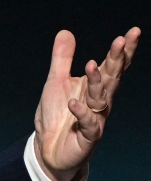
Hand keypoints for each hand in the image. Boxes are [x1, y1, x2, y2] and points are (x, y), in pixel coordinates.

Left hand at [34, 27, 139, 180]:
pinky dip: (81, 113)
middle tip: (122, 40)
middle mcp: (100, 101)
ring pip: (101, 98)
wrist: (48, 149)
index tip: (132, 32)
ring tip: (90, 65)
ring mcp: (96, 119)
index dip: (123, 50)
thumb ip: (62, 59)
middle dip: (117, 59)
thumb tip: (66, 31)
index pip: (112, 66)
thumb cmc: (56, 115)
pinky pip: (88, 124)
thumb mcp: (56, 82)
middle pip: (112, 78)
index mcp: (95, 86)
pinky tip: (73, 103)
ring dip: (97, 82)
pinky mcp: (87, 137)